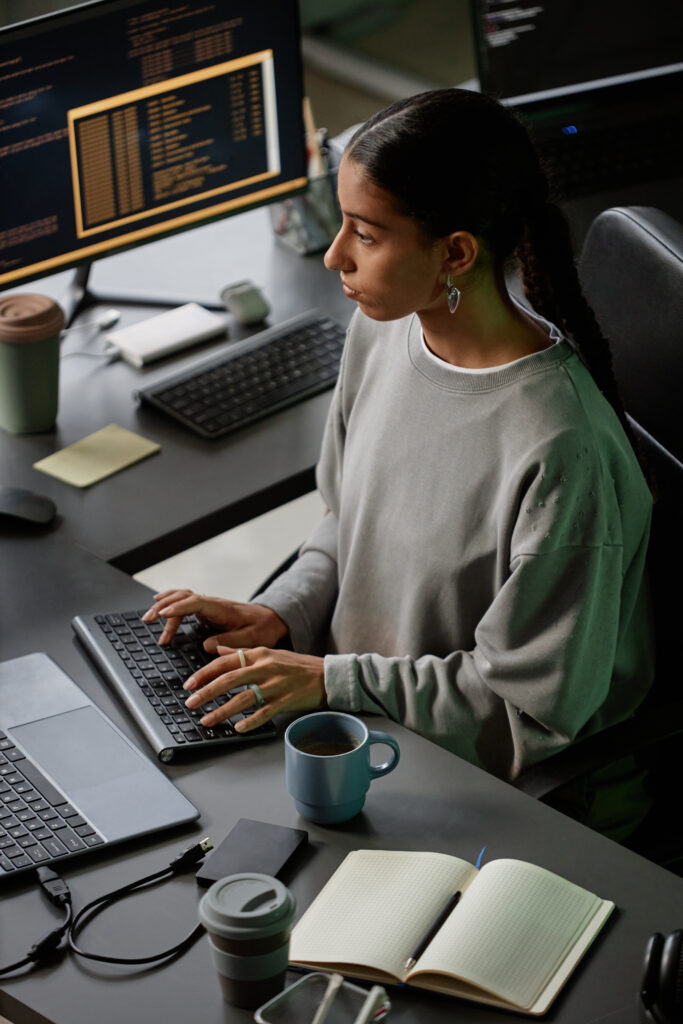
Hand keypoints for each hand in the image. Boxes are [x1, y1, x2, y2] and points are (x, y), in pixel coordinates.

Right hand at [141, 589, 287, 648]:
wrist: (270, 619)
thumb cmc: (262, 629)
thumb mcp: (250, 639)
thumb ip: (229, 642)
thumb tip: (207, 646)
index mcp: (222, 609)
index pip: (195, 602)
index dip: (178, 607)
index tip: (162, 614)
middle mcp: (213, 603)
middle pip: (183, 597)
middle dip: (164, 606)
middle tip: (148, 619)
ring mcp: (209, 605)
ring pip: (182, 597)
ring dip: (164, 604)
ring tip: (148, 618)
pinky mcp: (206, 609)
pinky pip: (185, 602)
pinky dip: (171, 602)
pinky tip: (159, 606)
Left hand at [183, 645, 325, 733]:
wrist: (326, 675)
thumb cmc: (297, 666)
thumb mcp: (269, 653)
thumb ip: (243, 652)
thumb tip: (218, 650)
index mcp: (259, 654)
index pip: (225, 662)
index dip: (204, 673)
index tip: (189, 684)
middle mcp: (265, 667)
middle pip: (229, 679)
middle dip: (206, 692)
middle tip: (190, 703)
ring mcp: (276, 684)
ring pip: (243, 698)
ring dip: (222, 711)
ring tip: (207, 720)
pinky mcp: (286, 700)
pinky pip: (264, 712)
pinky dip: (249, 722)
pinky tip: (237, 729)